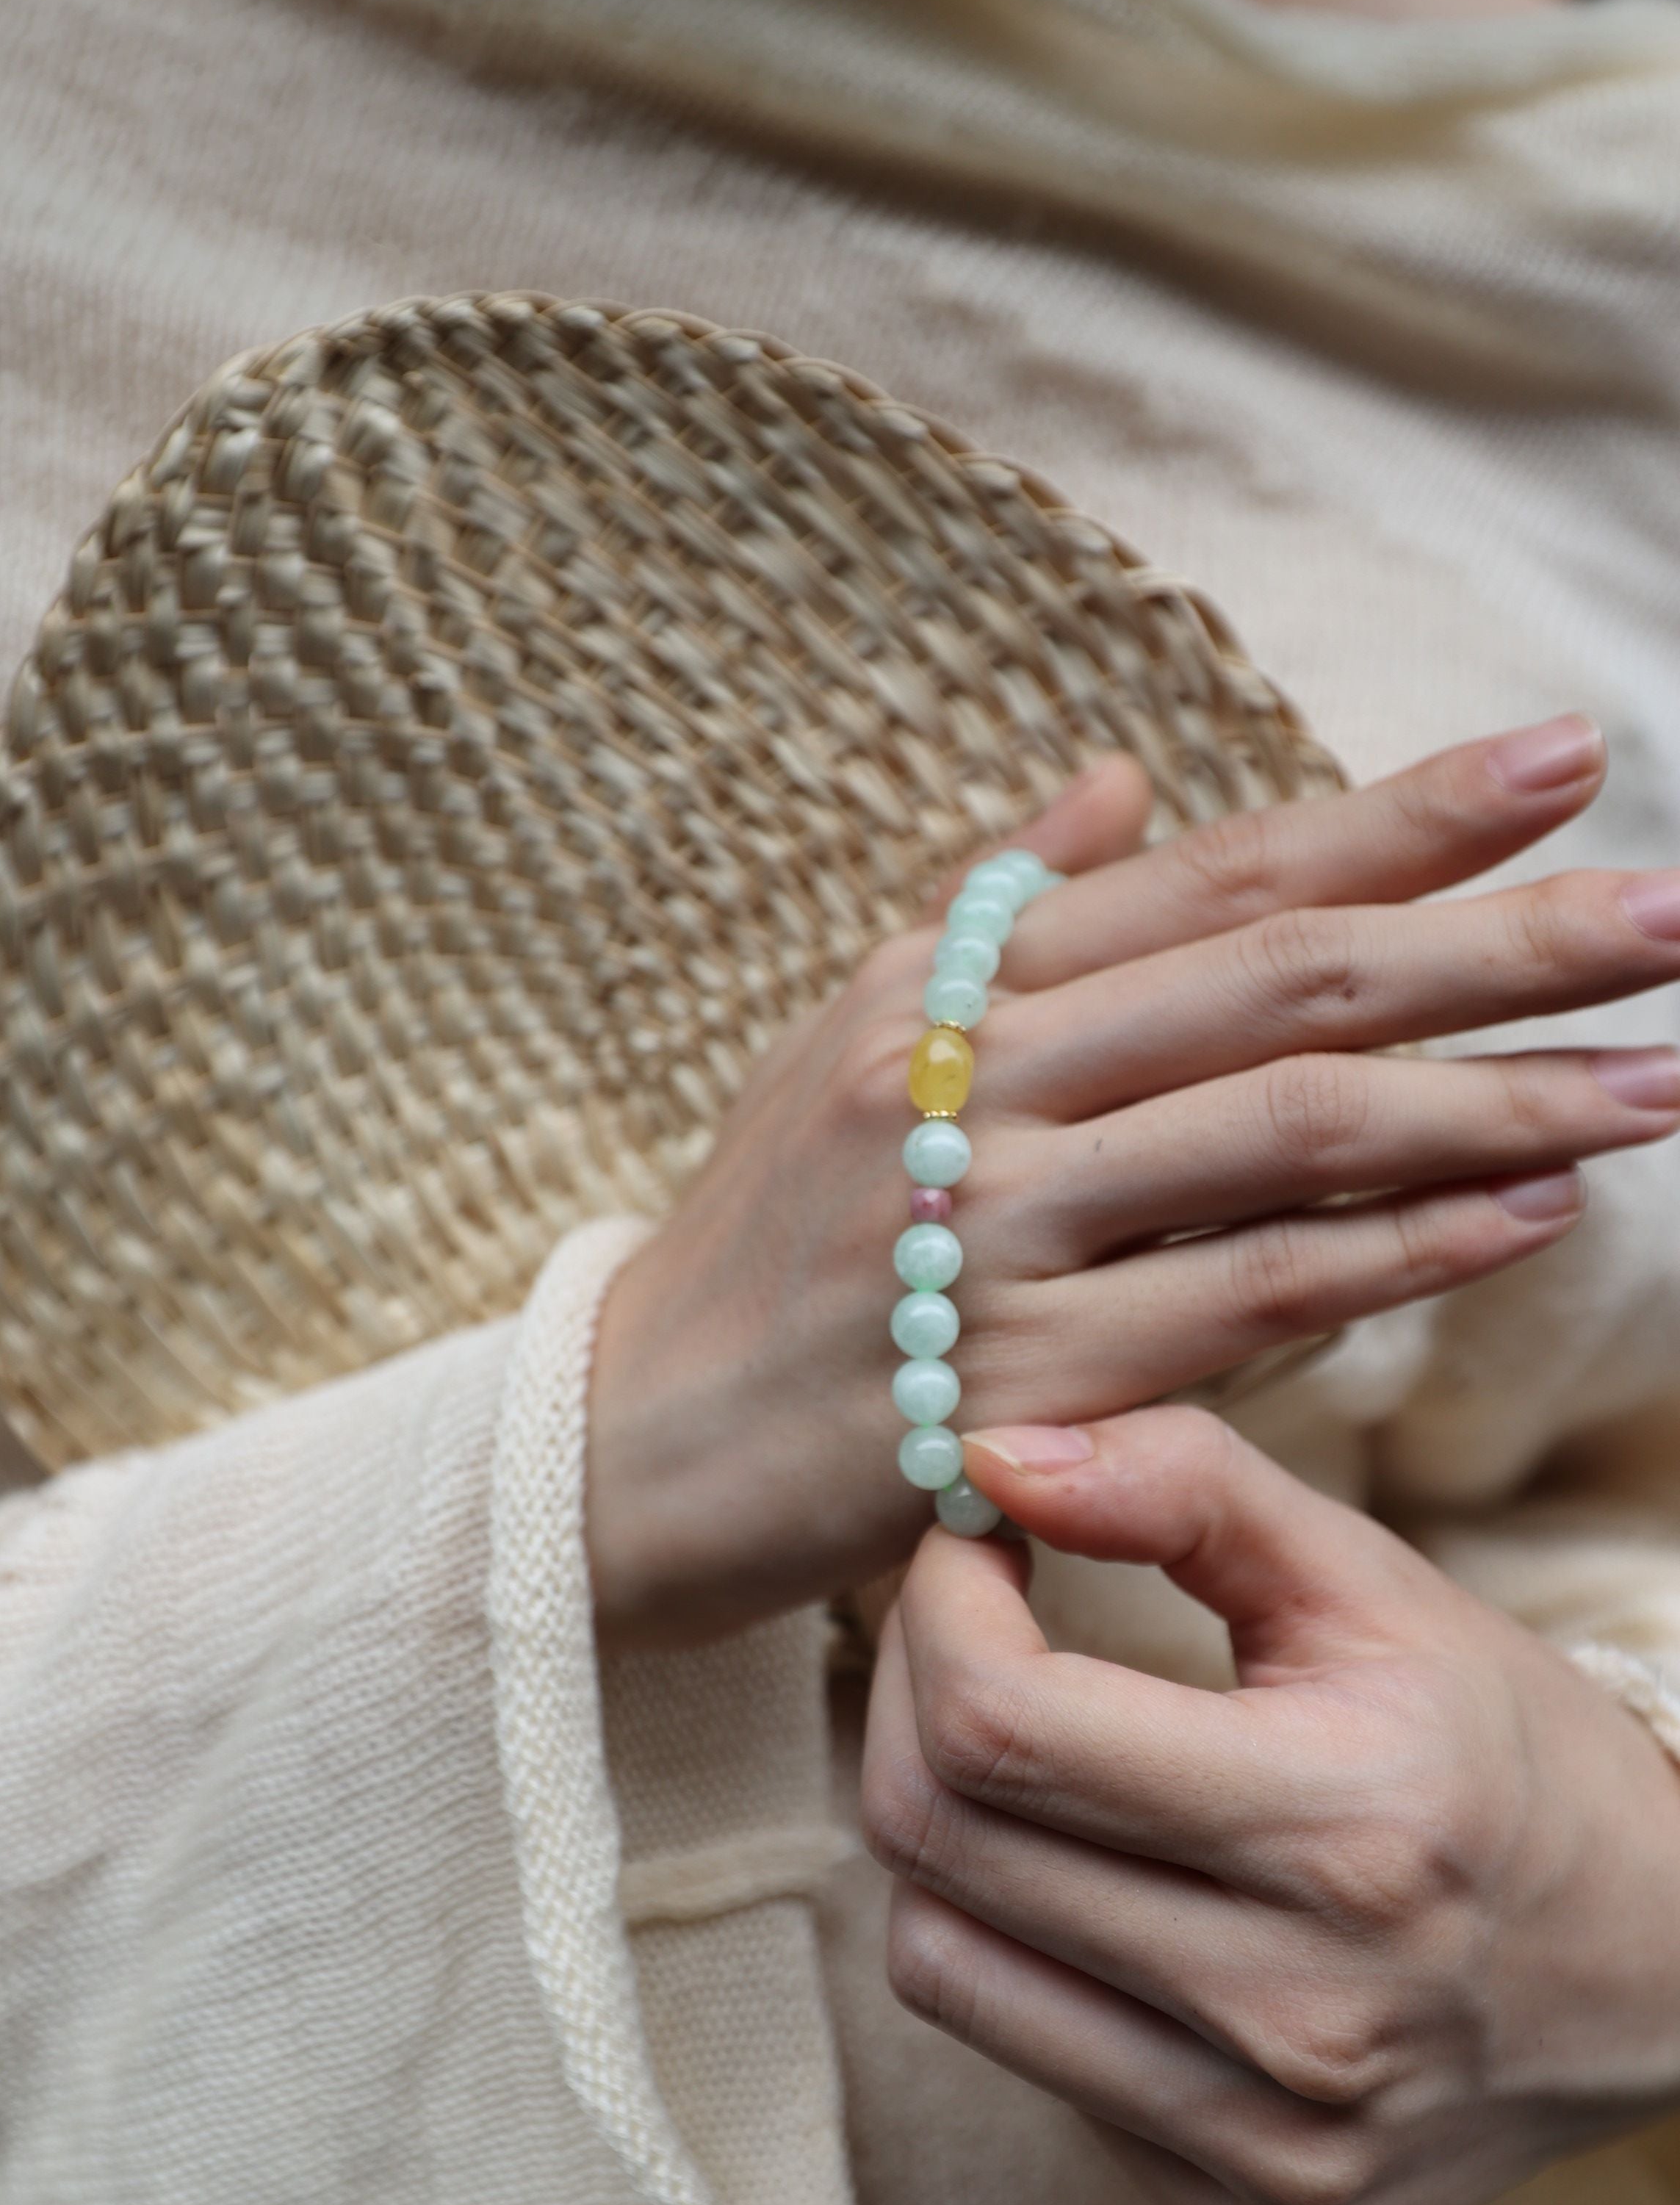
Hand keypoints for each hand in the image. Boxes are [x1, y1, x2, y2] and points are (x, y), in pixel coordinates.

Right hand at [588, 716, 1679, 1649]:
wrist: (628, 1445)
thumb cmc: (759, 1243)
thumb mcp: (844, 1040)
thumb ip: (996, 908)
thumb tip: (1126, 771)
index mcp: (942, 983)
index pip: (1211, 871)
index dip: (1398, 816)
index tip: (1568, 759)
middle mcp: (969, 1080)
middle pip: (1279, 980)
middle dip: (1498, 938)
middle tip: (1678, 914)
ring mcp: (990, 1229)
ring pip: (1284, 1130)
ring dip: (1489, 1098)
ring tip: (1660, 1073)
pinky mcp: (1016, 1378)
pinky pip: (1243, 1299)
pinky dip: (1394, 1255)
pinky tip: (1526, 1217)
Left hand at [862, 1408, 1679, 2204]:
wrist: (1668, 1973)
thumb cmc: (1501, 1750)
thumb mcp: (1374, 1585)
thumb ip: (1185, 1489)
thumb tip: (989, 1452)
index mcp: (1347, 1832)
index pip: (1001, 1724)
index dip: (936, 1607)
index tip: (968, 1542)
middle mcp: (1306, 2022)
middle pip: (937, 1841)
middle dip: (910, 1693)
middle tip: (968, 1628)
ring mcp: (1275, 2154)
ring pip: (942, 1964)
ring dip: (948, 1832)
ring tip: (1031, 1762)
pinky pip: (1028, 2066)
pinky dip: (1032, 1958)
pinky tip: (1115, 1899)